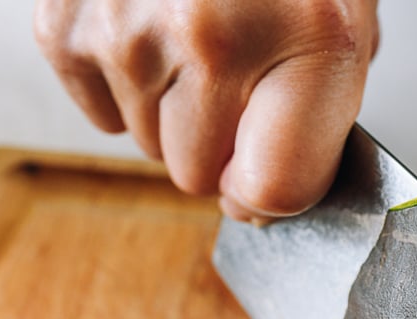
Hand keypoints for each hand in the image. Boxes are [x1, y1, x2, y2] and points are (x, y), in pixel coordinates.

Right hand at [34, 0, 378, 220]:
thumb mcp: (347, 30)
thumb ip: (315, 123)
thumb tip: (258, 198)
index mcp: (305, 39)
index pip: (273, 190)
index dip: (272, 196)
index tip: (268, 177)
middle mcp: (211, 37)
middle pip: (200, 176)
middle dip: (223, 147)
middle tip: (242, 83)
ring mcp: (130, 29)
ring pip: (149, 148)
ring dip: (177, 115)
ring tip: (202, 44)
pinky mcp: (69, 21)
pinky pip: (103, 114)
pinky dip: (129, 90)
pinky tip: (157, 38)